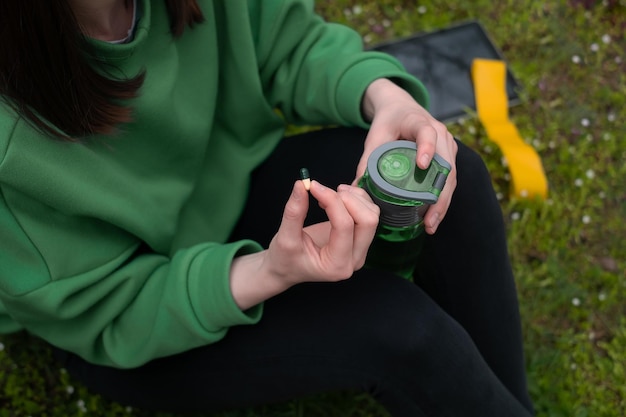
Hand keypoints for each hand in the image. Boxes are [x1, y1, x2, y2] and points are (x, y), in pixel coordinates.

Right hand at [229, 180, 378, 309]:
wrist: (287, 268)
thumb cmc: (285, 260)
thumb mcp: (284, 238)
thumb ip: (294, 212)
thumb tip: (302, 184)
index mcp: (337, 264)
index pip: (345, 226)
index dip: (331, 201)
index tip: (313, 186)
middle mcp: (354, 258)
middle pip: (367, 221)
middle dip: (348, 199)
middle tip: (325, 192)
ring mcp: (360, 248)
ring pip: (372, 214)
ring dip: (355, 197)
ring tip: (332, 193)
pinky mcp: (359, 237)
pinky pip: (369, 212)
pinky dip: (360, 196)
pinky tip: (346, 186)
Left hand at [357, 78, 457, 234]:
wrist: (401, 108)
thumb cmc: (388, 122)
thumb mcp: (375, 138)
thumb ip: (366, 162)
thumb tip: (354, 190)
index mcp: (418, 122)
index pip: (426, 133)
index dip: (426, 147)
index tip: (421, 165)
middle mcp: (439, 133)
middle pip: (445, 165)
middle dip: (438, 194)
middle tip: (428, 218)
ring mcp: (447, 145)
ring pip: (450, 176)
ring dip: (442, 202)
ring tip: (430, 224)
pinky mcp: (449, 156)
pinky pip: (449, 179)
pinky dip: (442, 198)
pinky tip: (433, 217)